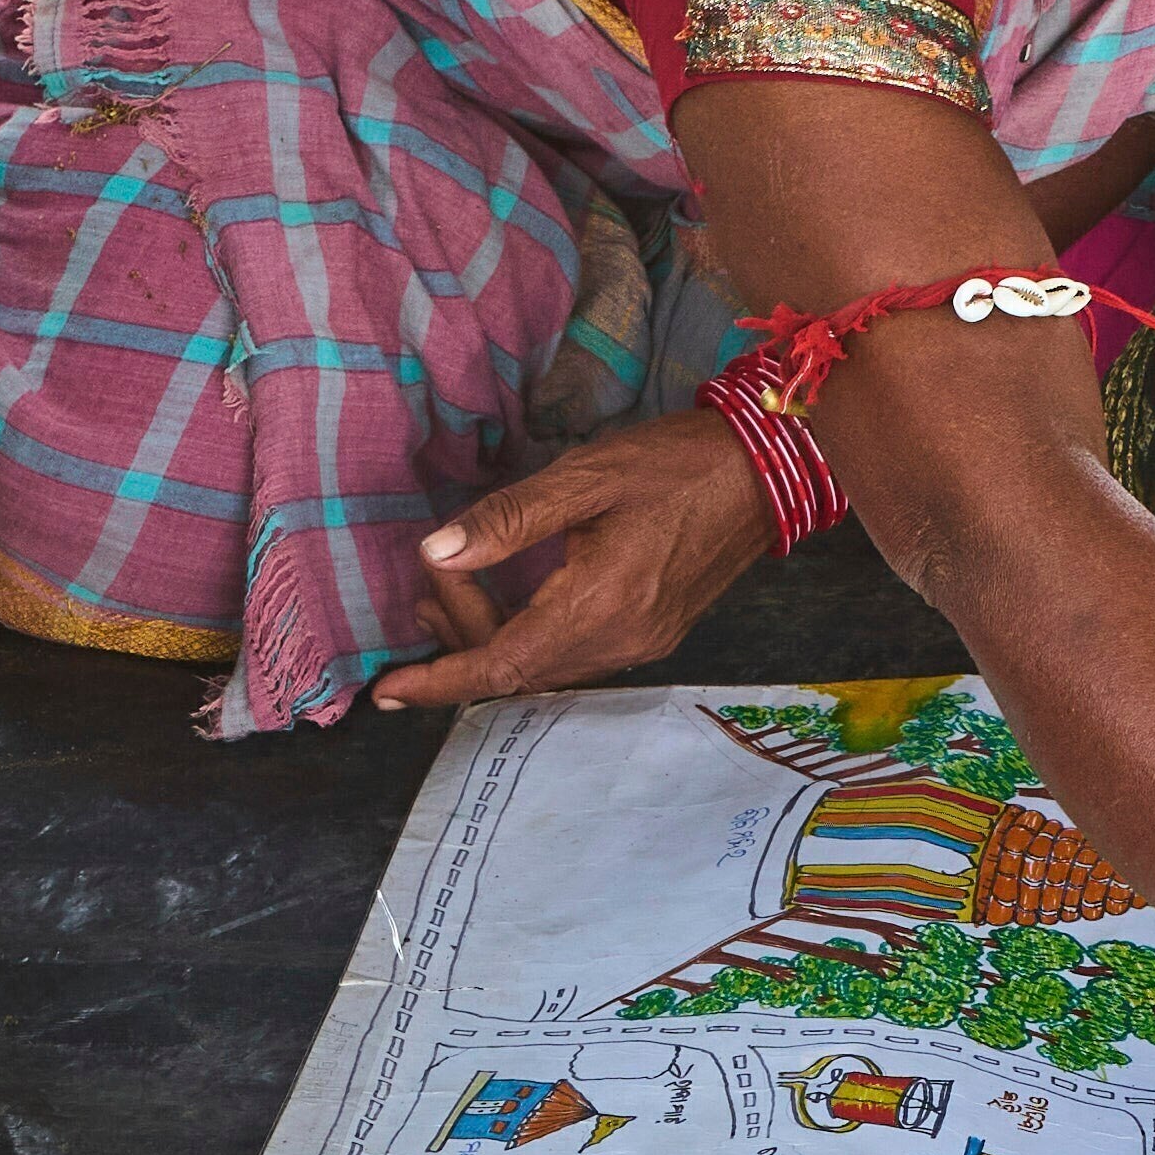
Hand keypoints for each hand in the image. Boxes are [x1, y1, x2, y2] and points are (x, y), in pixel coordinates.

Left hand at [368, 410, 768, 707]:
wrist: (765, 471)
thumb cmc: (675, 464)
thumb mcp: (585, 477)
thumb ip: (508, 519)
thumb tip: (436, 553)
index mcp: (599, 605)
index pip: (500, 664)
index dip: (439, 680)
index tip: (388, 690)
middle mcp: (620, 641)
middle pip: (516, 669)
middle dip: (460, 635)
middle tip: (428, 581)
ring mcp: (640, 644)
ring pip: (543, 666)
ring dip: (492, 638)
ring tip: (449, 589)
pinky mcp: (652, 634)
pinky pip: (572, 655)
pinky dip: (529, 636)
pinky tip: (512, 597)